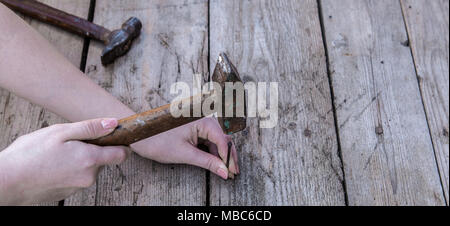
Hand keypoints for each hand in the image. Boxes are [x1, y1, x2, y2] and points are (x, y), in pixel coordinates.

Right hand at [0, 118, 127, 204]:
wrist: (6, 181)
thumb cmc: (30, 154)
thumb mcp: (61, 132)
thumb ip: (91, 128)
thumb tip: (114, 123)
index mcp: (90, 160)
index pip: (122, 154)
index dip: (122, 144)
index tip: (114, 136)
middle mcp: (88, 177)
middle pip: (103, 160)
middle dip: (93, 148)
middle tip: (70, 141)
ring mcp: (78, 187)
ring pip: (88, 168)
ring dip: (79, 158)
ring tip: (57, 152)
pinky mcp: (66, 193)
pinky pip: (76, 177)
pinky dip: (69, 168)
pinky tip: (51, 163)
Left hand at [130, 117, 238, 179]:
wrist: (139, 135)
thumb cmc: (158, 141)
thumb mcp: (185, 154)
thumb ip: (207, 162)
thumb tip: (224, 171)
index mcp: (201, 120)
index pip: (223, 140)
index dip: (228, 157)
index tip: (232, 171)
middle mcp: (202, 118)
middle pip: (222, 138)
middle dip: (228, 156)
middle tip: (233, 172)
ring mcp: (198, 123)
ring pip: (216, 140)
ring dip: (221, 155)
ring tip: (225, 170)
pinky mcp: (194, 128)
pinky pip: (208, 140)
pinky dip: (212, 152)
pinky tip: (215, 162)